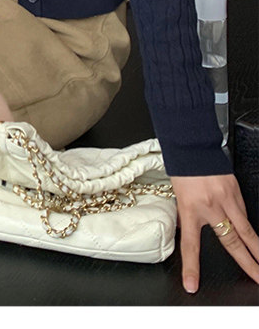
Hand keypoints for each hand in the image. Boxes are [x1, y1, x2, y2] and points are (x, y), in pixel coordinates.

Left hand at [170, 173, 258, 291]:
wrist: (192, 144)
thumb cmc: (182, 168)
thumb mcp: (178, 196)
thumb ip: (188, 215)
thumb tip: (189, 231)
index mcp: (189, 209)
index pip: (190, 245)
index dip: (191, 267)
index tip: (192, 285)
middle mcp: (209, 206)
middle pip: (232, 242)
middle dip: (247, 264)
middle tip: (258, 279)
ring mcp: (226, 199)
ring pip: (246, 230)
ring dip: (257, 249)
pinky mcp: (235, 190)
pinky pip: (245, 213)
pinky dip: (249, 226)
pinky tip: (255, 238)